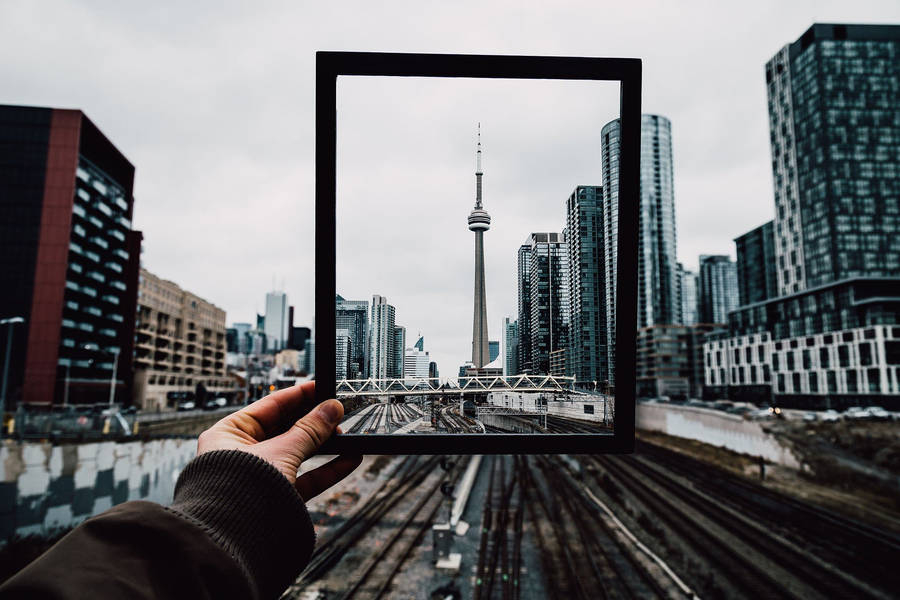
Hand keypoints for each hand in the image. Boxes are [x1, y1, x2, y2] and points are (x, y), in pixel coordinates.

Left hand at [197, 381, 361, 500]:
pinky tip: (349, 459)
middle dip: (314, 421)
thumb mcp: (281, 451)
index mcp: (229, 434)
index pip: (269, 406)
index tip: (321, 387)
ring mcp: (260, 477)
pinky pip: (305, 478)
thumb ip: (310, 429)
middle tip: (338, 411)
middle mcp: (242, 453)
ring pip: (298, 454)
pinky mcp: (276, 498)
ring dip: (324, 445)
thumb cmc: (239, 492)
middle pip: (285, 429)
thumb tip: (332, 408)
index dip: (298, 395)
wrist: (233, 543)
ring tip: (347, 434)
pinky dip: (327, 469)